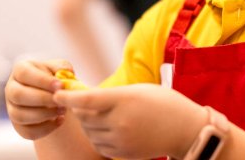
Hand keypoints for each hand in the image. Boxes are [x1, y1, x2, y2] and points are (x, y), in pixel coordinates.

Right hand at [6, 59, 73, 139]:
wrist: (54, 98)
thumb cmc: (55, 80)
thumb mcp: (60, 69)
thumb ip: (63, 67)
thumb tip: (66, 72)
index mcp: (20, 70)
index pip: (24, 73)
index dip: (42, 80)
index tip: (60, 86)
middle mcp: (11, 88)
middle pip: (18, 95)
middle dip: (42, 99)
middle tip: (61, 101)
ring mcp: (12, 108)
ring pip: (20, 115)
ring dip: (44, 115)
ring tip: (62, 110)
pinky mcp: (18, 126)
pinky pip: (28, 131)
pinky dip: (46, 128)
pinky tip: (60, 120)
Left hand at [54, 83, 206, 158]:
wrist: (186, 130)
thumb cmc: (164, 104)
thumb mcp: (139, 90)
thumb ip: (111, 94)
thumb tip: (84, 97)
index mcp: (124, 100)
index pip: (85, 100)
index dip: (67, 97)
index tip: (57, 92)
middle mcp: (120, 122)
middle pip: (83, 116)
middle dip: (78, 108)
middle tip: (81, 100)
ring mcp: (121, 140)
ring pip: (88, 132)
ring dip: (87, 123)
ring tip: (101, 115)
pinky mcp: (122, 153)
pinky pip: (98, 145)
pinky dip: (97, 136)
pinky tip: (108, 128)